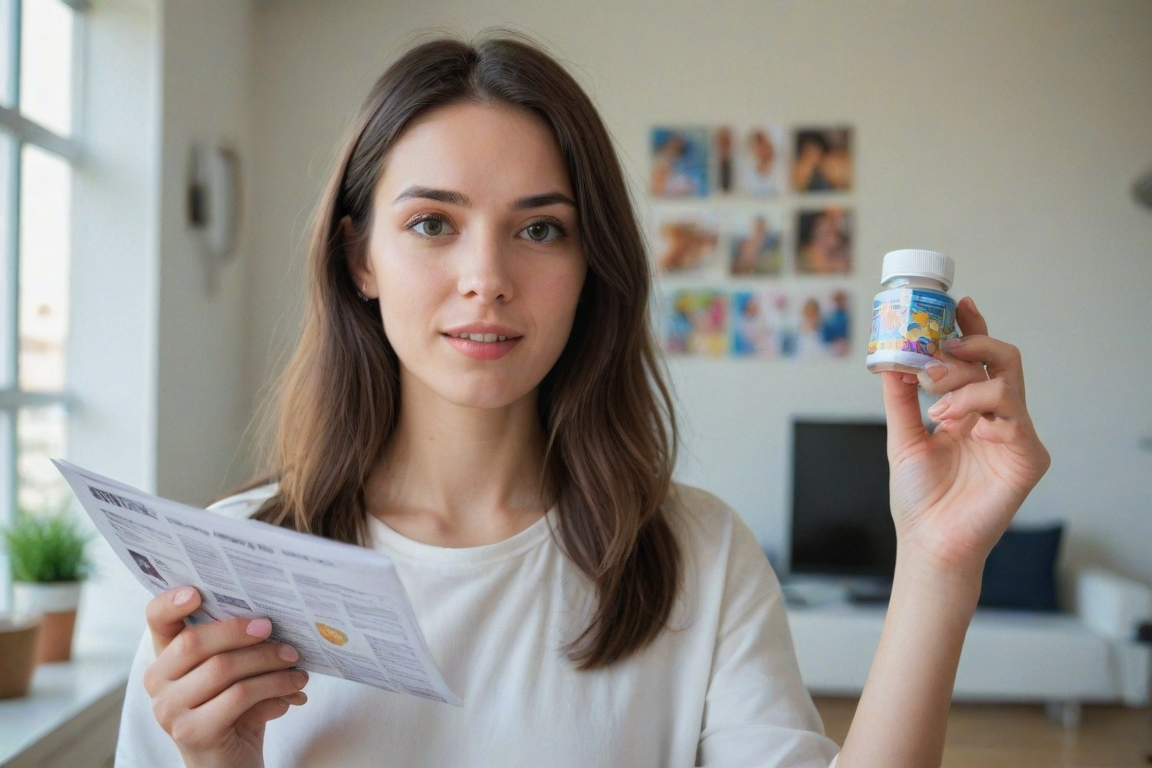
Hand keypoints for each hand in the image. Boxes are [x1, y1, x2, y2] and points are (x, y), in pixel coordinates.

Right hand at [142, 587, 308, 767]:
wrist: (232, 764)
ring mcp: (170, 710)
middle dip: (242, 632)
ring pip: (223, 669)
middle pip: (195, 642)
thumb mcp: (235, 674)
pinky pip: (240, 696)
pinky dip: (275, 688)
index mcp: (166, 658)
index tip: (197, 592)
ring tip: (296, 665)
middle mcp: (158, 682)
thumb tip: (272, 616)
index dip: (171, 602)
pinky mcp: (192, 732)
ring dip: (269, 663)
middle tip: (276, 632)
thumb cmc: (236, 710)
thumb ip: (238, 646)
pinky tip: (294, 691)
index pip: (157, 620)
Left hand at [881, 296, 1050, 576]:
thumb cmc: (920, 498)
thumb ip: (899, 397)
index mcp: (969, 408)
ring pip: (1006, 383)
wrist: (928, 541)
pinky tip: (960, 428)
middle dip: (969, 346)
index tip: (958, 303)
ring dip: (966, 385)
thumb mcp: (902, 437)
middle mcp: (995, 417)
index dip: (971, 328)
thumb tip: (890, 359)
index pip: (978, 358)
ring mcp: (1015, 436)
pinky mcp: (1027, 459)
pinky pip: (1015, 420)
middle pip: (1002, 358)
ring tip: (936, 406)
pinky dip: (983, 415)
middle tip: (939, 354)